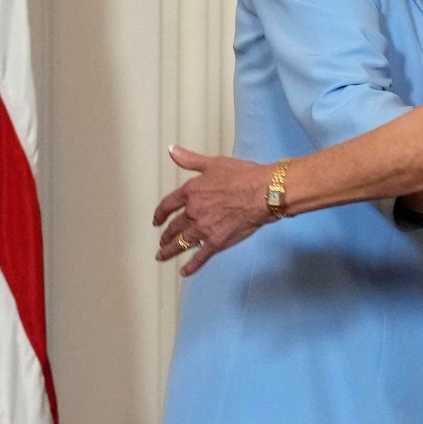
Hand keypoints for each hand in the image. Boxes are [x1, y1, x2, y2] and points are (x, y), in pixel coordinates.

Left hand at [153, 145, 278, 276]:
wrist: (265, 193)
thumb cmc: (244, 176)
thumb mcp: (215, 163)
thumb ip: (191, 160)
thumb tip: (173, 151)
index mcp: (191, 192)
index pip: (168, 205)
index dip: (160, 214)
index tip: (156, 221)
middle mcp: (193, 212)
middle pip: (174, 227)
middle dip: (166, 236)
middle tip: (162, 242)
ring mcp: (204, 229)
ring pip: (182, 243)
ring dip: (170, 251)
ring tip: (163, 256)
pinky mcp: (218, 242)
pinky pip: (200, 256)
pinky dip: (192, 265)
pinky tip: (185, 272)